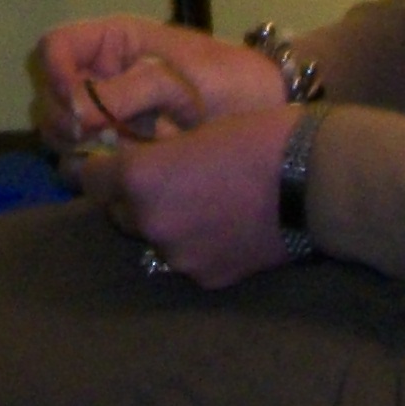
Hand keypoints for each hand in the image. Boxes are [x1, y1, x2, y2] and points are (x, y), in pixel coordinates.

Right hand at [28, 15, 280, 150]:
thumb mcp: (179, 81)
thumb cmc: (232, 82)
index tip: (76, 107)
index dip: (55, 74)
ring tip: (119, 153)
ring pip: (63, 130)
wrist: (270, 115)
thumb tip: (72, 114)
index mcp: (114, 42)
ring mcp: (110, 112)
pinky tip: (128, 167)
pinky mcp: (122, 146)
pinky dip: (99, 166)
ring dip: (79, 146)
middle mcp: (104, 74)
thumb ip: (123, 93)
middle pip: (50, 93)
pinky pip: (90, 157)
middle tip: (95, 139)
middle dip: (63, 118)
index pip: (55, 46)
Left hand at [71, 108, 301, 288]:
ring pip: (153, 239)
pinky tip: (225, 227)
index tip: (105, 163)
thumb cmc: (258, 136)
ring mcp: (178, 256)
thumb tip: (137, 161)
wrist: (316, 182)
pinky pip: (186, 260)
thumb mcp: (196, 127)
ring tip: (202, 204)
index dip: (96, 168)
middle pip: (118, 213)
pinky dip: (197, 245)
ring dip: (165, 223)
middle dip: (132, 198)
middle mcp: (149, 222)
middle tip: (163, 181)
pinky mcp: (207, 278)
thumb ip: (159, 153)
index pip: (88, 178)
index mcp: (140, 177)